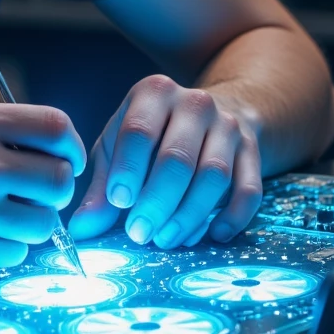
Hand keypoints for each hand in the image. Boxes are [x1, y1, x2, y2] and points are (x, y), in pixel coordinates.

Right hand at [0, 86, 85, 277]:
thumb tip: (17, 106)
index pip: (54, 127)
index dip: (70, 146)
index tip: (65, 159)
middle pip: (59, 180)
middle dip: (54, 190)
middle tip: (35, 194)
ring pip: (42, 223)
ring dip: (30, 223)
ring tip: (1, 216)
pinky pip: (14, 253)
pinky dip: (4, 248)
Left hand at [69, 74, 261, 248]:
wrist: (213, 113)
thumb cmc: (152, 132)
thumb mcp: (119, 147)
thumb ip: (100, 188)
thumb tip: (80, 231)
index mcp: (154, 93)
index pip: (139, 131)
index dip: (128, 170)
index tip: (119, 202)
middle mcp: (195, 104)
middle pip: (178, 158)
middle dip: (156, 202)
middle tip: (139, 234)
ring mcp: (228, 126)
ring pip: (213, 175)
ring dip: (188, 215)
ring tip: (166, 240)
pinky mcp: (253, 152)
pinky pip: (249, 189)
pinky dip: (232, 217)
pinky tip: (212, 236)